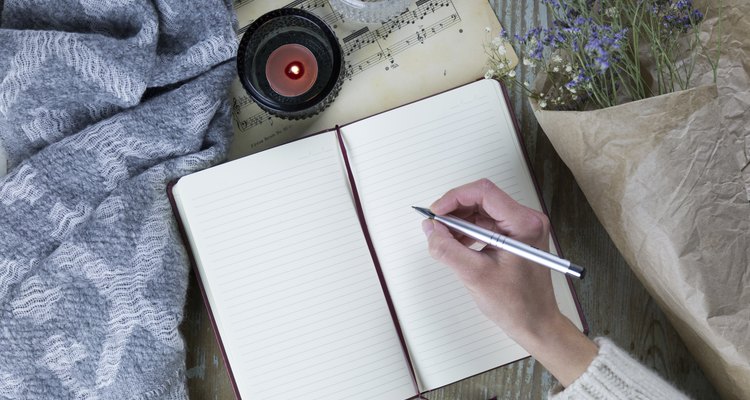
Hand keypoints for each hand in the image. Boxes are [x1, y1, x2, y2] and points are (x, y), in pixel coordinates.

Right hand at [422, 179, 595, 386]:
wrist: (536, 322)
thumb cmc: (517, 304)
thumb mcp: (475, 275)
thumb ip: (447, 249)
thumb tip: (430, 228)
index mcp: (524, 223)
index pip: (483, 193)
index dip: (454, 198)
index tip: (435, 213)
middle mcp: (527, 220)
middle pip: (482, 199)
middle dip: (454, 211)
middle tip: (435, 226)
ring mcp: (522, 227)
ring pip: (482, 211)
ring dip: (459, 221)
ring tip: (444, 239)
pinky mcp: (515, 236)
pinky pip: (486, 223)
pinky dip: (468, 231)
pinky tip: (457, 244)